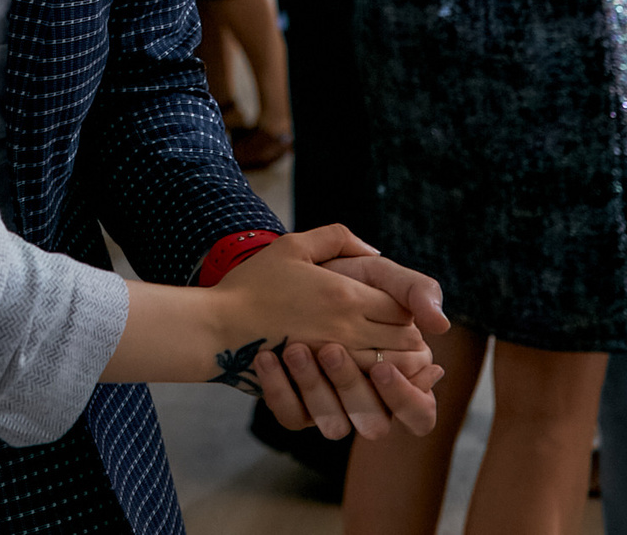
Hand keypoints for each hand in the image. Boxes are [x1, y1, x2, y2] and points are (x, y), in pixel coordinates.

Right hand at [207, 224, 434, 438]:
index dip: (407, 310)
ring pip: (389, 368)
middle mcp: (347, 328)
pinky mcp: (322, 383)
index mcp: (345, 294)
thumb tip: (372, 252)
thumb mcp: (293, 245)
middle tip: (398, 334)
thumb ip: (337, 238)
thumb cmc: (253, 284)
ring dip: (395, 364)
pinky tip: (366, 377)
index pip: (403, 308)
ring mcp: (336, 359)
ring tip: (387, 356)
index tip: (397, 309)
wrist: (219, 327)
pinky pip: (364, 389)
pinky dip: (374, 385)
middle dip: (406, 337)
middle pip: (404, 340)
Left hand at [256, 252, 450, 440]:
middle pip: (376, 422)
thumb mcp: (376, 274)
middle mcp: (365, 396)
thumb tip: (440, 324)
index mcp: (396, 371)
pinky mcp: (294, 406)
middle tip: (329, 349)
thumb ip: (413, 289)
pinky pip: (291, 416)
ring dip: (316, 388)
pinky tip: (267, 358)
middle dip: (353, 386)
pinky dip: (279, 390)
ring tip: (294, 348)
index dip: (404, 393)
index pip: (417, 408)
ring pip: (334, 425)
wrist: (276, 279)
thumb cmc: (338, 276)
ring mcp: (329, 404)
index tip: (381, 367)